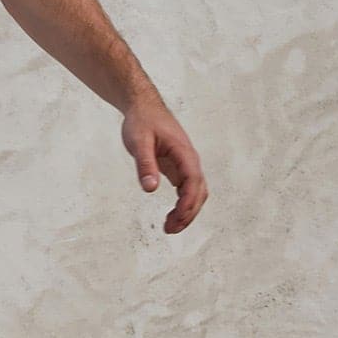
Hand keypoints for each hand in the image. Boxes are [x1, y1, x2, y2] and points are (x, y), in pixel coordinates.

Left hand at [121, 97, 207, 233]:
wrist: (143, 107)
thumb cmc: (141, 122)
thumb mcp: (138, 142)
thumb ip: (145, 164)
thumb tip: (150, 189)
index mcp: (184, 152)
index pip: (193, 181)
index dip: (188, 202)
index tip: (177, 218)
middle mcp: (189, 160)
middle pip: (198, 191)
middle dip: (188, 213)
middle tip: (170, 229)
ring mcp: (185, 165)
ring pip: (195, 193)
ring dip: (187, 212)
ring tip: (169, 228)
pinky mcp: (178, 168)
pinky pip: (186, 191)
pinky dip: (182, 205)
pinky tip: (171, 216)